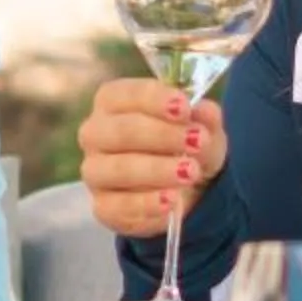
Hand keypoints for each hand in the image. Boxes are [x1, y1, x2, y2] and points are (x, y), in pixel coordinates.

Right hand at [76, 79, 227, 239]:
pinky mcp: (102, 206)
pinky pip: (120, 206)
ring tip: (191, 172)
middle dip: (162, 135)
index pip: (125, 94)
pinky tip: (173, 200)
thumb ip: (205, 119)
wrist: (184, 190)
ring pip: (119, 169)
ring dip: (158, 170)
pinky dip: (148, 204)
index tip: (184, 108)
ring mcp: (95, 171)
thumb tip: (205, 111)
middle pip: (122, 130)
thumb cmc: (184, 146)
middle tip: (197, 142)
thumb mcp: (203, 129)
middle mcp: (96, 133)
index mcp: (113, 102)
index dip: (155, 99)